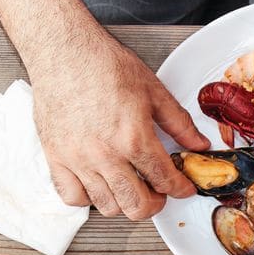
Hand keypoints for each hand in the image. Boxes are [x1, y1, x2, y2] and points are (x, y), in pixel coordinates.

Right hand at [28, 31, 209, 218]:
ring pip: (107, 206)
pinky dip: (88, 198)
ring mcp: (78, 159)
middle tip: (158, 192)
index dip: (180, 189)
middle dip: (155, 203)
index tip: (182, 188)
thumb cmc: (104, 64)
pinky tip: (98, 184)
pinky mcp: (55, 157)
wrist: (63, 48)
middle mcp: (105, 154)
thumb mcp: (153, 90)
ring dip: (124, 201)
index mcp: (133, 138)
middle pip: (136, 206)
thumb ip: (179, 123)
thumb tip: (198, 144)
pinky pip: (73, 197)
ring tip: (130, 186)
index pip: (165, 181)